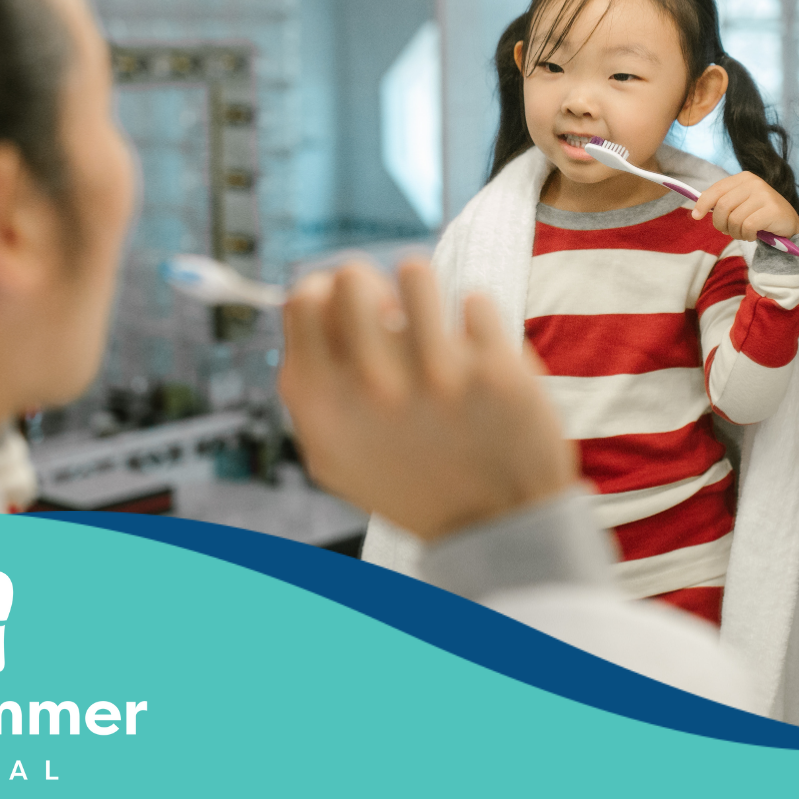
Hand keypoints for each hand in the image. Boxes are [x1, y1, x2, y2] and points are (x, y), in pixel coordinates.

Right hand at [277, 258, 576, 541]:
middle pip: (352, 276)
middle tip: (394, 315)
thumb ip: (310, 383)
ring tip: (435, 325)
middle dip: (373, 285)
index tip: (348, 305)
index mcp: (325, 406)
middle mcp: (372, 388)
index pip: (303, 300)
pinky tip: (476, 356)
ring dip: (424, 293)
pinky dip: (476, 322)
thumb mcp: (335, 454)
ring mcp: (435, 377)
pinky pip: (474, 301)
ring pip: (414, 272)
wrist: (495, 526)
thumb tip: (307, 295)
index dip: (325, 290)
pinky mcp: (493, 370)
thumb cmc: (411, 483)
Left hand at [690, 171, 798, 243]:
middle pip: (722, 206)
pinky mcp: (772, 209)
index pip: (716, 190)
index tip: (696, 216)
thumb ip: (721, 202)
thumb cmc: (758, 214)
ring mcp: (764, 195)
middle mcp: (754, 182)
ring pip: (734, 219)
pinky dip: (747, 235)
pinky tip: (753, 235)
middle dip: (721, 224)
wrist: (787, 223)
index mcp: (743, 178)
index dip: (703, 204)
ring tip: (744, 233)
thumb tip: (696, 211)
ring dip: (735, 232)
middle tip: (728, 231)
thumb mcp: (740, 203)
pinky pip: (747, 226)